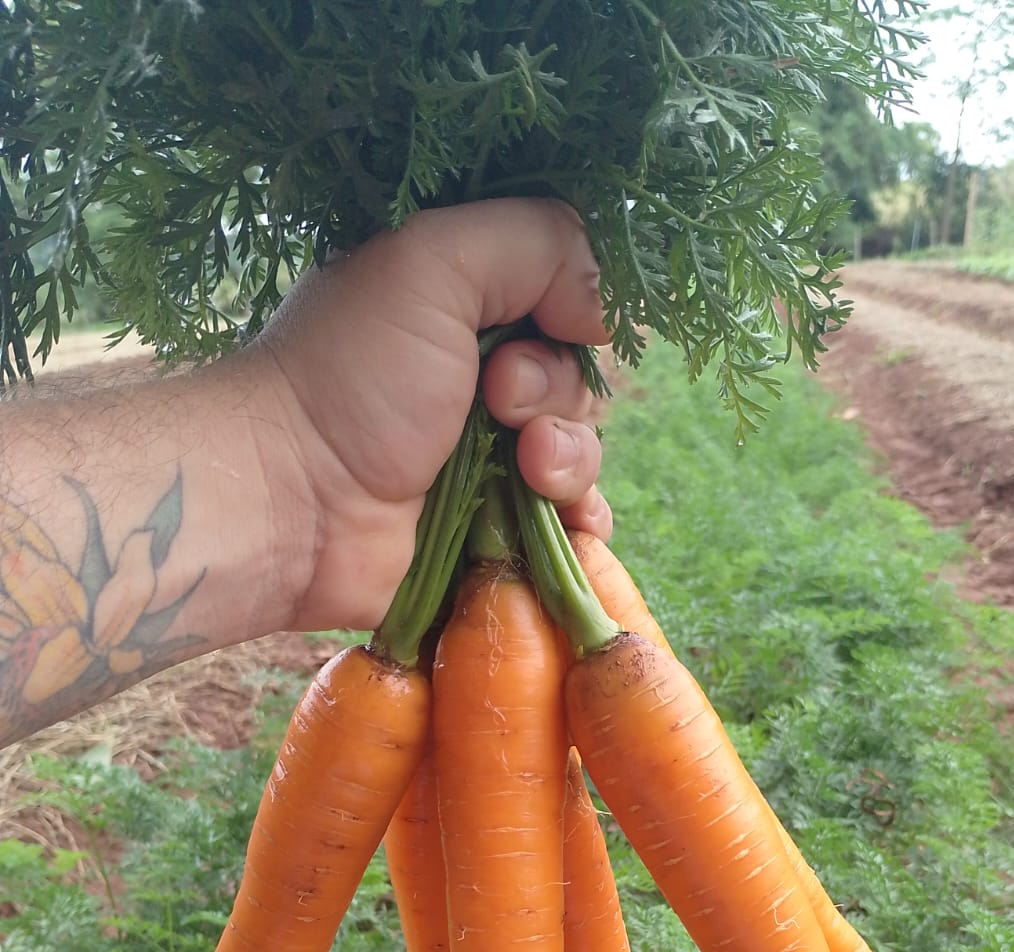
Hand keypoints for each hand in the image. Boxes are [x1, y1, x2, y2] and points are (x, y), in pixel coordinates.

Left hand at [254, 198, 612, 631]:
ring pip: (581, 450)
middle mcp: (474, 378)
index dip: (569, 313)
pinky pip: (572, 523)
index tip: (537, 330)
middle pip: (577, 377)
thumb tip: (605, 305)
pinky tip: (566, 520)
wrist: (291, 503)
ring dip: (571, 458)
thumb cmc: (348, 374)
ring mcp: (485, 460)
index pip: (561, 297)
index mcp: (459, 305)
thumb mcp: (433, 260)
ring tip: (528, 471)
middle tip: (498, 403)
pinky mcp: (491, 532)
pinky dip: (580, 520)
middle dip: (558, 391)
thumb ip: (535, 242)